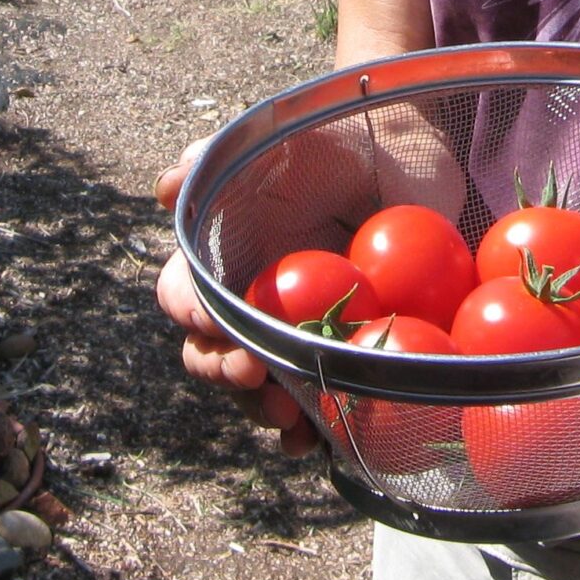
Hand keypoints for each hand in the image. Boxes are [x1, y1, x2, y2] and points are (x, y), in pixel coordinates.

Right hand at [154, 138, 319, 455]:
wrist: (414, 153)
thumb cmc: (338, 138)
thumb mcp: (280, 136)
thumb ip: (219, 156)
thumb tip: (165, 186)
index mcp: (222, 257)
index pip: (182, 294)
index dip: (187, 310)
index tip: (208, 320)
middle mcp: (249, 301)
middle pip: (211, 355)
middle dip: (224, 373)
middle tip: (254, 376)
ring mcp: (294, 333)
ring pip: (257, 390)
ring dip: (262, 410)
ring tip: (290, 418)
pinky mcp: (343, 354)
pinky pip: (317, 404)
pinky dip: (313, 431)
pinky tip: (322, 442)